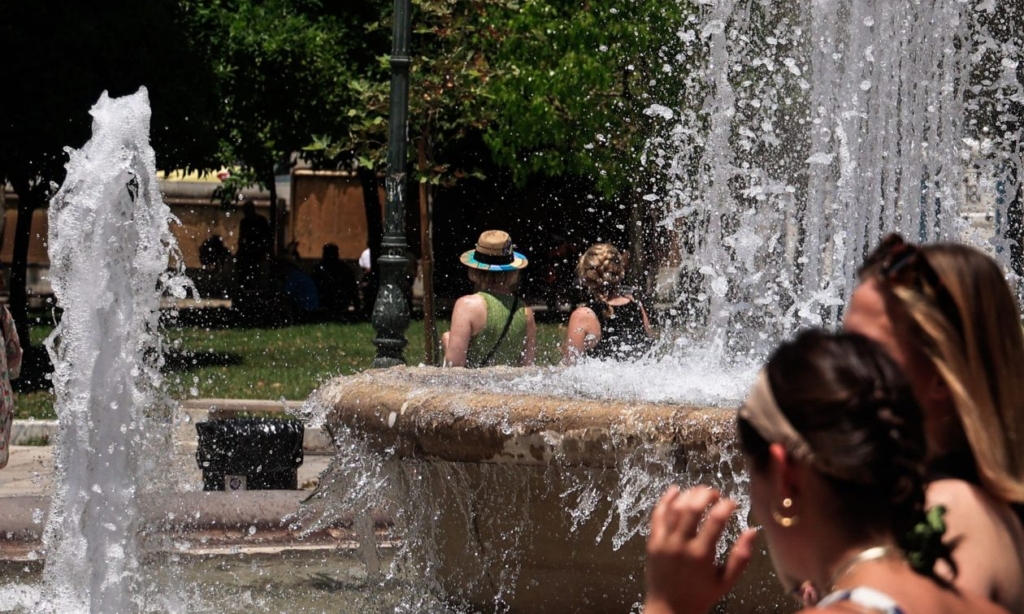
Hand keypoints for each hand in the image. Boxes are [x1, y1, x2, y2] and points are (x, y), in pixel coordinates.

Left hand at [643, 486, 756, 613]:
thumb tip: (752, 531)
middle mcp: (681, 545)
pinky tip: (675, 491)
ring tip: (699, 491)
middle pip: (692, 508)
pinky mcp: (652, 542)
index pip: (715, 520)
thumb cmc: (700, 595)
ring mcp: (664, 542)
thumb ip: (740, 557)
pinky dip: (665, 500)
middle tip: (715, 493)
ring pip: (674, 508)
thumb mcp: (725, 582)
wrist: (668, 609)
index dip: (726, 505)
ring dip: (688, 494)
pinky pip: (657, 515)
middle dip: (706, 495)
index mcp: (701, 555)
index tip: (733, 502)